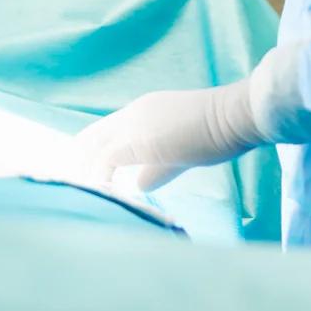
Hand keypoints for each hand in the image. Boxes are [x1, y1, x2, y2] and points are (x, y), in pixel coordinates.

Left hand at [74, 81, 264, 189]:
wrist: (232, 116)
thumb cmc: (217, 132)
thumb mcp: (181, 150)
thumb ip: (158, 167)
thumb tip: (139, 184)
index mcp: (142, 111)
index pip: (107, 132)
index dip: (95, 155)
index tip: (89, 177)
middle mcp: (131, 114)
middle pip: (91, 137)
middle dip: (82, 164)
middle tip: (78, 190)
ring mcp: (132, 124)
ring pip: (94, 149)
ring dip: (87, 176)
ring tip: (86, 199)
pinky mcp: (137, 141)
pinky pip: (105, 162)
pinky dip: (99, 181)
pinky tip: (102, 197)